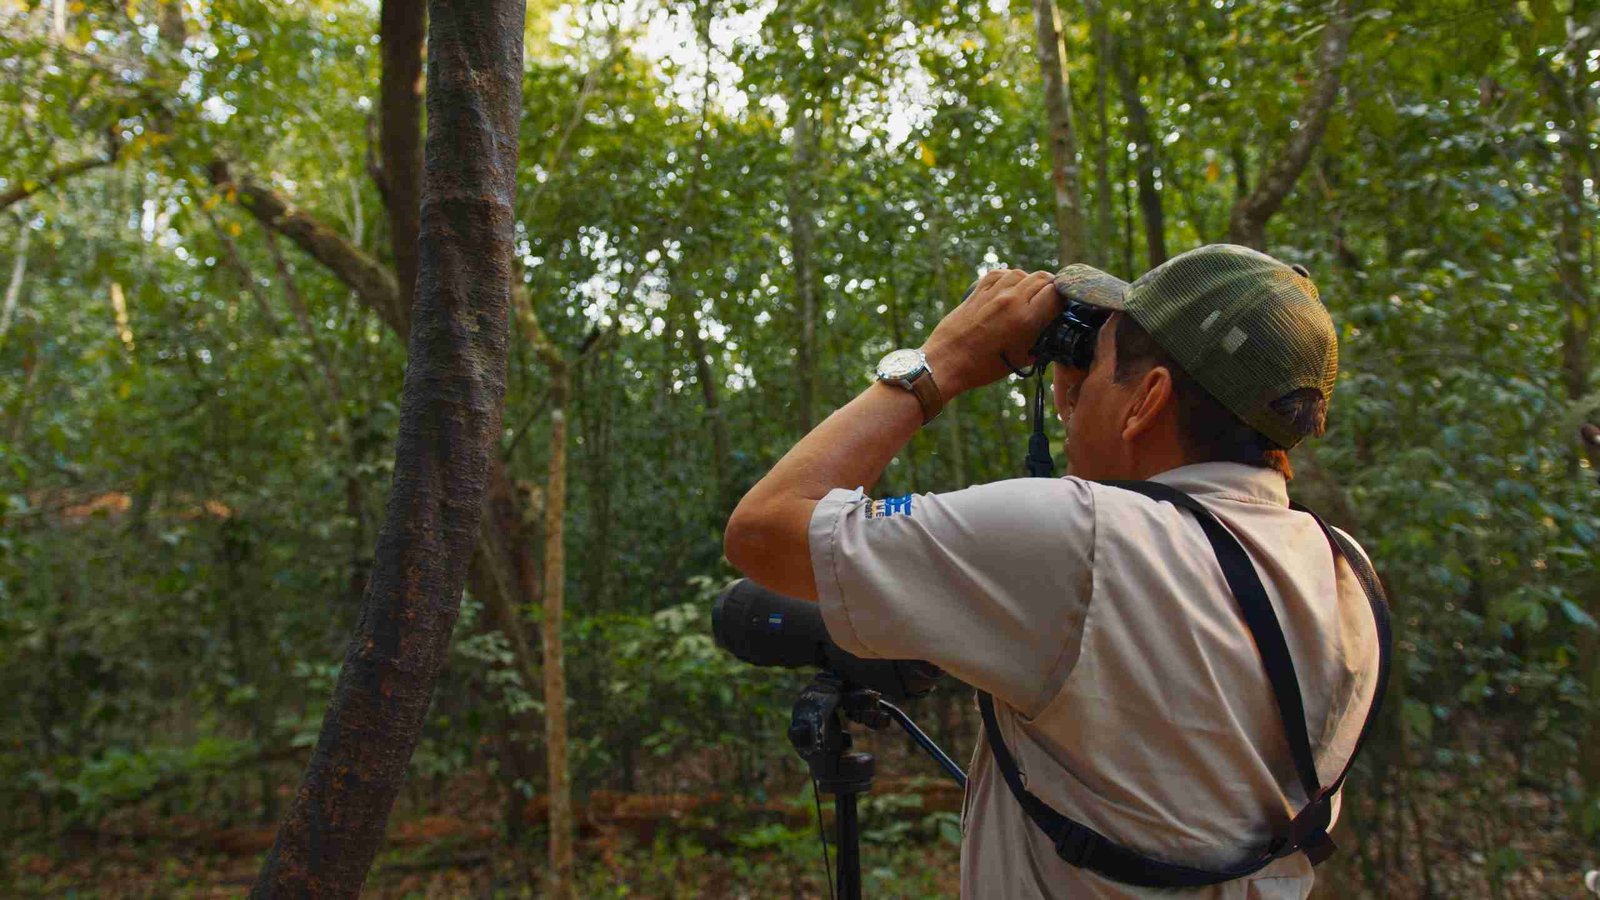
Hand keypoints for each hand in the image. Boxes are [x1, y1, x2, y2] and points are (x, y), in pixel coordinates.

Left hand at [921, 269, 1060, 396]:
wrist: (946, 363)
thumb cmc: (983, 367)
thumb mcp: (1021, 359)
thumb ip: (1041, 342)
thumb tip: (1053, 331)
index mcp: (1025, 319)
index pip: (1056, 293)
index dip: (1065, 298)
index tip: (1064, 306)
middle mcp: (1010, 301)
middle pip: (1042, 278)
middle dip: (1051, 287)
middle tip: (1051, 299)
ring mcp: (992, 293)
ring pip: (1021, 273)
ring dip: (1029, 281)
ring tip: (1030, 294)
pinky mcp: (977, 292)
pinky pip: (999, 274)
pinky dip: (1008, 278)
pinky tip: (1009, 288)